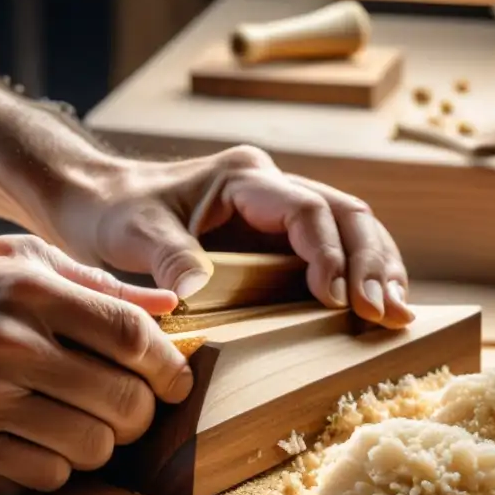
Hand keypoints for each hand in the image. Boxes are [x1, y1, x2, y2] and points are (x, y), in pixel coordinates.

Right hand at [0, 235, 192, 494]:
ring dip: (97, 441)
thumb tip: (164, 302)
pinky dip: (52, 465)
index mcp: (19, 292)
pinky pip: (44, 478)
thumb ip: (80, 277)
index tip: (175, 377)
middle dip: (141, 409)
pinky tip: (29, 442)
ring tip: (73, 422)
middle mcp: (2, 352)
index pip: (130, 334)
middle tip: (127, 406)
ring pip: (91, 448)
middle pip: (124, 400)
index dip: (168, 362)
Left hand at [63, 146, 412, 328]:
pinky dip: (357, 279)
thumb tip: (193, 291)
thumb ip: (166, 257)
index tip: (339, 300)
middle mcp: (271, 189)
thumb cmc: (113, 213)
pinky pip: (331, 253)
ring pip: (351, 231)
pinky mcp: (275, 243)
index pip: (308, 209)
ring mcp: (277, 215)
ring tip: (397, 316)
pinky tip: (376, 312)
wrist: (96, 204)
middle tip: (387, 313)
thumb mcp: (132, 234)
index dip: (330, 254)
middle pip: (346, 215)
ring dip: (378, 270)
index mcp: (244, 178)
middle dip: (373, 262)